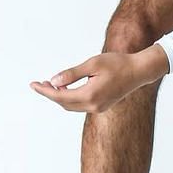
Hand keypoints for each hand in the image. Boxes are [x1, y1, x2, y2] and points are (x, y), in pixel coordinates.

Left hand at [30, 46, 169, 114]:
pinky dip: (70, 98)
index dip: (45, 91)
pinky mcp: (102, 106)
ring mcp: (98, 108)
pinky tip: (66, 88)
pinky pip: (80, 105)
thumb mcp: (92, 64)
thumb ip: (72, 74)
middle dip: (50, 94)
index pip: (60, 96)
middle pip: (64, 104)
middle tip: (39, 84)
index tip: (33, 84)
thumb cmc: (117, 63)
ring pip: (72, 106)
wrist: (139, 71)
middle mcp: (93, 106)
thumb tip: (53, 82)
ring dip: (60, 97)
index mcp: (90, 95)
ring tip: (50, 85)